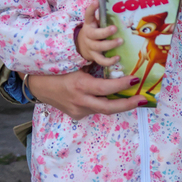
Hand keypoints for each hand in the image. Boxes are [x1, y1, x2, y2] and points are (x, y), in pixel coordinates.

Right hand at [25, 70, 147, 119]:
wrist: (38, 85)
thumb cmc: (58, 70)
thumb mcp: (76, 66)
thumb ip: (94, 69)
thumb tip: (115, 66)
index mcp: (80, 86)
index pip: (106, 89)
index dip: (122, 85)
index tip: (135, 80)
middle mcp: (80, 101)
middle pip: (109, 107)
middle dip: (128, 104)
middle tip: (143, 99)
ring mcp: (78, 111)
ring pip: (103, 109)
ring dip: (119, 104)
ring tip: (134, 99)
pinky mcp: (77, 115)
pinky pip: (94, 109)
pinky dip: (104, 103)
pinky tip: (114, 98)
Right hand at [73, 1, 121, 65]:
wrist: (80, 46)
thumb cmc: (93, 31)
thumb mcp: (94, 23)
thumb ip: (103, 17)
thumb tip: (119, 6)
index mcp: (89, 24)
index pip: (88, 15)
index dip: (91, 8)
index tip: (97, 1)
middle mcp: (89, 35)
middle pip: (95, 34)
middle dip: (105, 32)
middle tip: (115, 28)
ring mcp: (90, 47)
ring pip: (99, 47)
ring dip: (110, 45)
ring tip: (121, 41)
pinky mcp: (93, 56)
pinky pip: (101, 60)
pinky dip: (109, 61)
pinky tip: (118, 57)